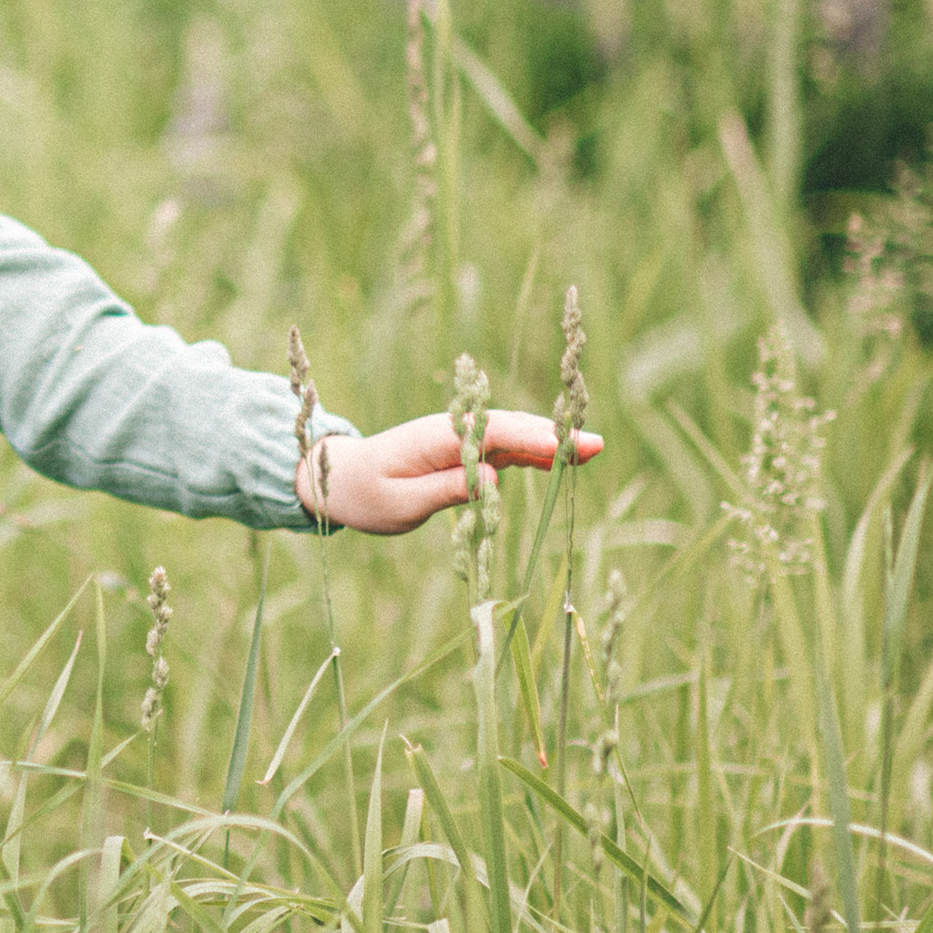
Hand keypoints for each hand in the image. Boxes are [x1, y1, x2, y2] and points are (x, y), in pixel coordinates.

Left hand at [296, 409, 601, 536]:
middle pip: (512, 428)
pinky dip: (529, 452)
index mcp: (438, 437)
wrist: (335, 481)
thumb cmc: (364, 495)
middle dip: (554, 435)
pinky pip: (500, 448)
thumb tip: (492, 479)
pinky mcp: (458, 451)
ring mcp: (457, 438)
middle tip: (597, 445)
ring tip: (589, 451)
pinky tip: (557, 460)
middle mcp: (452, 430)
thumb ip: (445, 490)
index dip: (537, 438)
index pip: (497, 433)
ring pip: (511, 436)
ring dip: (547, 442)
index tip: (571, 443)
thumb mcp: (400, 503)